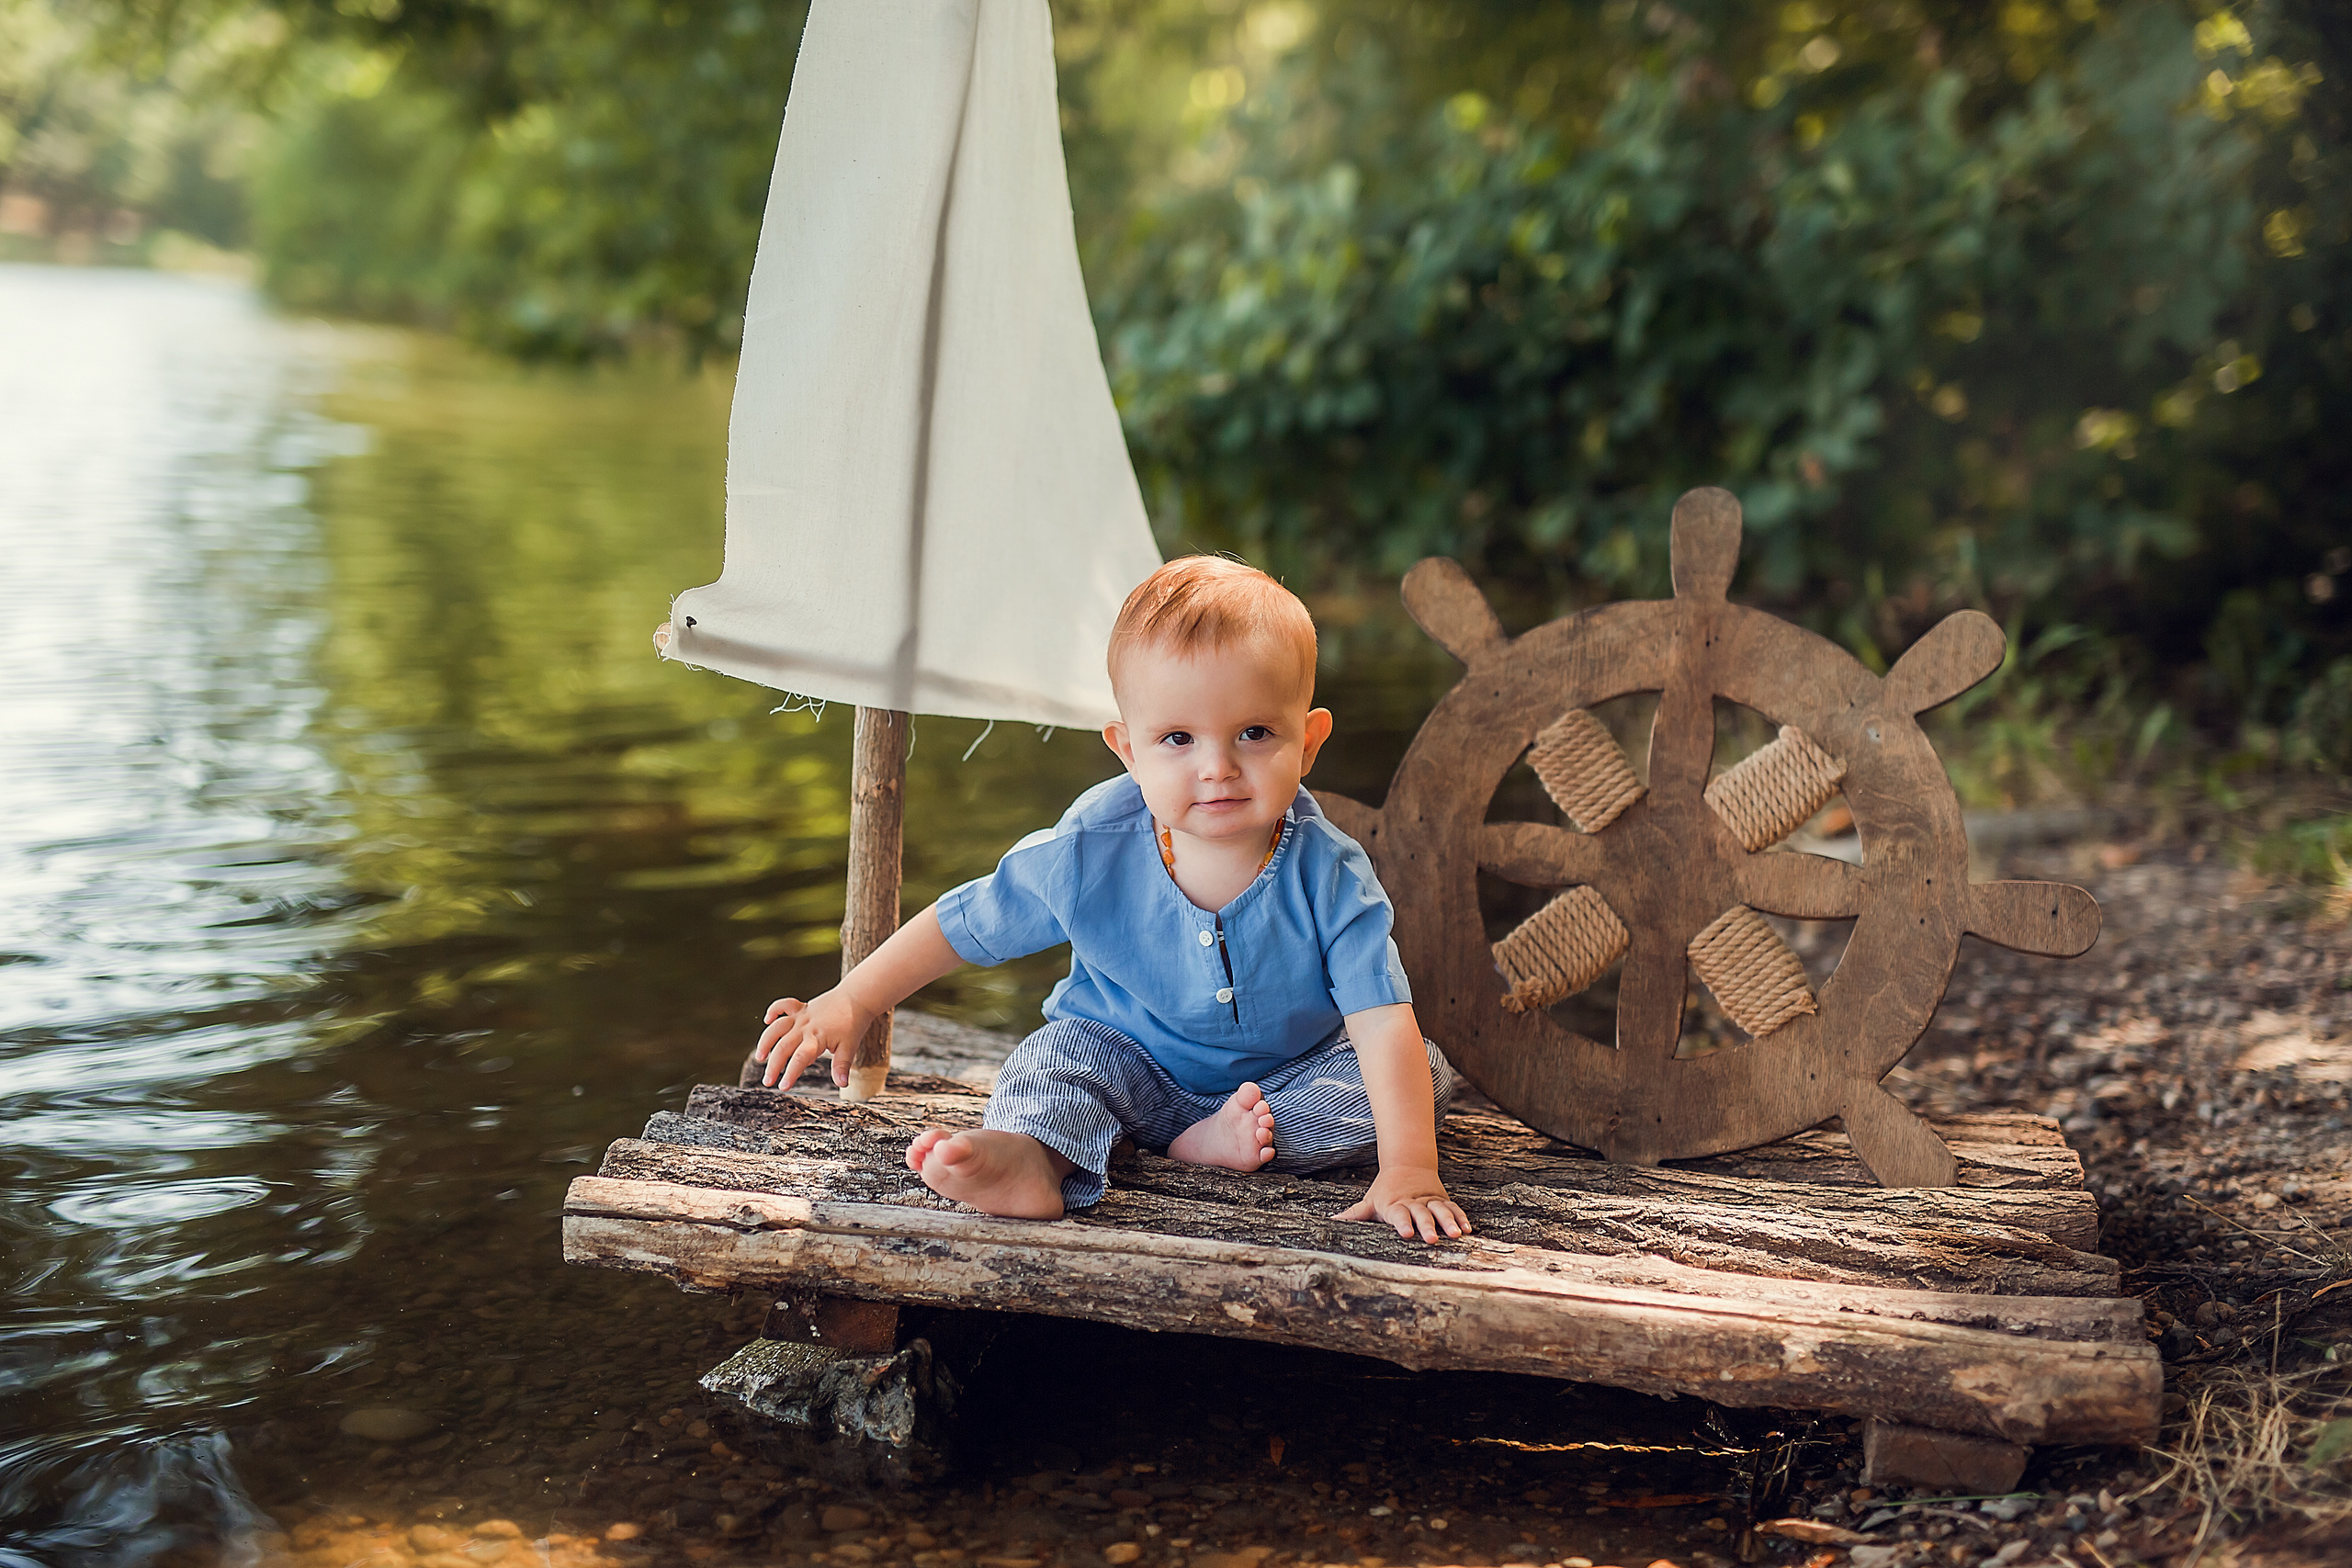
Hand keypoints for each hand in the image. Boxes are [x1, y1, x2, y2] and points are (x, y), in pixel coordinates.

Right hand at [753, 987, 875, 1087]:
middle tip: (767, 1082)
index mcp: (817, 1038)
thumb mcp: (850, 1046)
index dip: (790, 1073)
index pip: (800, 1058)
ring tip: (760, 1058)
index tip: (782, 1087)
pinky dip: (774, 1010)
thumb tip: (842, 1084)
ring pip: (777, 1028)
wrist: (858, 997)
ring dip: (766, 1041)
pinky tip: (766, 1020)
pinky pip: (784, 1005)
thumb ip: (842, 1065)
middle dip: (773, 1065)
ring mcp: (802, 1016)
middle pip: (784, 1047)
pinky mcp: (802, 1007)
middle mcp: (806, 1027)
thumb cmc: (854, 1023)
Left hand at [1336, 1164, 1469, 1242]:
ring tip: (1456, 1234)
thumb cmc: (1384, 1191)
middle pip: (1421, 1214)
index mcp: (1395, 1205)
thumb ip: (1354, 1214)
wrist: (1406, 1166)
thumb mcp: (1369, 1201)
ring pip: (1440, 1210)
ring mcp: (1429, 1201)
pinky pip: (1453, 1208)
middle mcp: (1413, 1203)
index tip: (1407, 1233)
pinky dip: (1460, 1217)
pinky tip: (1467, 1229)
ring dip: (1448, 1222)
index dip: (1403, 1223)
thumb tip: (1331, 1223)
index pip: (1398, 1214)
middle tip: (1432, 1239)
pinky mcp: (1442, 1200)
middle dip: (1427, 1225)